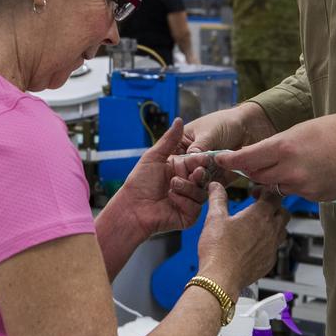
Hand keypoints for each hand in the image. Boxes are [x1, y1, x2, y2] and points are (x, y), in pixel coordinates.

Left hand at [119, 118, 208, 238]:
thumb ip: (169, 140)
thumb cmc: (139, 182)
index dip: (202, 160)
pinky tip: (171, 199)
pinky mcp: (188, 216)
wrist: (131, 208)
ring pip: (201, 192)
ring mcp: (188, 200)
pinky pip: (195, 208)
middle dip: (200, 174)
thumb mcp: (154, 157)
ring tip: (172, 186)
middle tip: (196, 172)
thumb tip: (179, 119)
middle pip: (204, 178)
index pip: (198, 163)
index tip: (203, 158)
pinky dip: (184, 202)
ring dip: (188, 187)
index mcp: (181, 170)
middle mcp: (187, 184)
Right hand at [180, 103, 275, 185]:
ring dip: (199, 183)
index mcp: (183, 145)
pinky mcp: (217, 178)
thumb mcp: (209, 132)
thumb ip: (199, 147)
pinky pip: (211, 186)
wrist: (249, 127)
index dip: (175, 166)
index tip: (179, 169)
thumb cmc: (226, 123)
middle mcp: (191, 160)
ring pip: (196, 183)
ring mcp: (204, 170)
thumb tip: (189, 159)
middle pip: (184, 173)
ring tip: (204, 179)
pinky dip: (211, 188)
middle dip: (188, 176)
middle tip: (194, 176)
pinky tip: (212, 186)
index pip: (174, 158)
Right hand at [197, 183, 289, 299]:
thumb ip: (217, 198)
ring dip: (274, 225)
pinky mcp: (269, 262)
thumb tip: (215, 186)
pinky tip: (255, 245)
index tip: (256, 193)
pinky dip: (269, 243)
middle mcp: (271, 230)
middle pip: (283, 212)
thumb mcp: (215, 218)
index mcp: (260, 215)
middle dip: (274, 208)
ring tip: (259, 225)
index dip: (266, 191)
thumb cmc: (219, 249)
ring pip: (282, 231)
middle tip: (260, 207)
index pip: (274, 196)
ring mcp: (272, 247)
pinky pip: (275, 248)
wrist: (221, 278)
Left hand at [214, 113, 335, 201]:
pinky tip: (312, 171)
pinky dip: (297, 183)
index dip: (231, 161)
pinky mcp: (315, 197)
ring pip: (277, 185)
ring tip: (293, 162)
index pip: (247, 159)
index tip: (222, 160)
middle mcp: (291, 170)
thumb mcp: (302, 129)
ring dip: (277, 177)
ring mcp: (304, 187)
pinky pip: (297, 192)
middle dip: (253, 169)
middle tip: (252, 161)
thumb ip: (280, 144)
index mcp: (285, 147)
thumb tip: (265, 154)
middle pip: (258, 176)